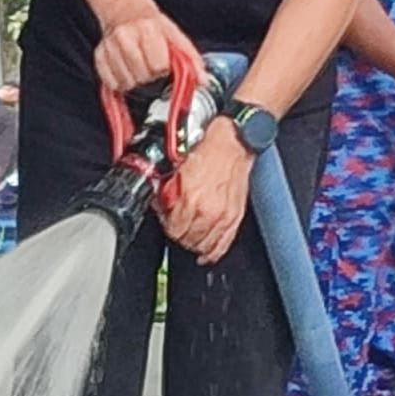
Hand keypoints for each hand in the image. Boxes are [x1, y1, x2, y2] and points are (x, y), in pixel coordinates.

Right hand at [93, 6, 195, 96]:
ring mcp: (110, 47)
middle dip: (150, 77)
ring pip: (126, 83)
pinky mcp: (99, 57)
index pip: (158, 66)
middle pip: (142, 77)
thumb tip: (203, 81)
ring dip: (135, 82)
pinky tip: (127, 72)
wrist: (126, 13)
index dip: (163, 69)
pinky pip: (111, 84)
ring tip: (140, 69)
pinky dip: (121, 83)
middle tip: (151, 68)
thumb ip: (192, 60)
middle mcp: (126, 37)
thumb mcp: (176, 38)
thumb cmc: (154, 28)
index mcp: (148, 30)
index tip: (162, 65)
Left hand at [159, 123, 253, 264]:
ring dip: (193, 243)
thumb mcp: (177, 167)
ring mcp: (223, 217)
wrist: (232, 142)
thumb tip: (159, 203)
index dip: (166, 224)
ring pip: (203, 246)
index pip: (172, 229)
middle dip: (178, 234)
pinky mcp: (235, 218)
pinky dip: (212, 252)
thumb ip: (166, 190)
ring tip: (189, 235)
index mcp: (191, 199)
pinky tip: (205, 253)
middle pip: (186, 240)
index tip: (166, 218)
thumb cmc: (208, 149)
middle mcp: (208, 212)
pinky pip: (222, 245)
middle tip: (176, 224)